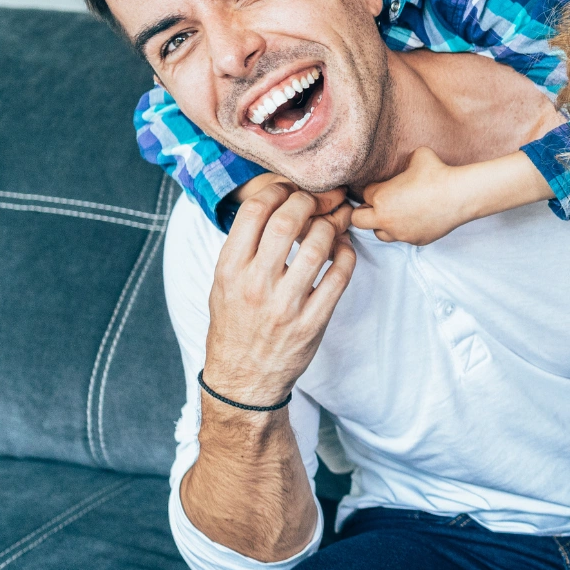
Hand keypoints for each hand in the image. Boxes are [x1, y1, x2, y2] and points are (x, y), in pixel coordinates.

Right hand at [203, 182, 356, 407]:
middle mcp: (256, 284)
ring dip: (332, 226)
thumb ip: (244, 247)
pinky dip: (347, 254)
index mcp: (230, 270)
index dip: (277, 190)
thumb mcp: (222, 283)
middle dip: (309, 200)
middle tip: (318, 200)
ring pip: (319, 245)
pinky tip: (344, 248)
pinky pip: (340, 276)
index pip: (254, 211)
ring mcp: (286, 305)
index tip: (290, 189)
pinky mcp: (312, 322)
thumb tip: (275, 203)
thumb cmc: (234, 325)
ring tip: (333, 222)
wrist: (243, 379)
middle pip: (289, 220)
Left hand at [352, 146, 470, 244]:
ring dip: (382, 224)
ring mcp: (400, 233)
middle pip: (358, 220)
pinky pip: (402, 238)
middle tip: (379, 204)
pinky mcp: (415, 241)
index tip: (385, 186)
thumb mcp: (418, 155)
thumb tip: (404, 162)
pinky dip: (404, 230)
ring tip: (396, 214)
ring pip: (379, 234)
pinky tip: (416, 219)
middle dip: (365, 211)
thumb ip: (403, 160)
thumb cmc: (438, 173)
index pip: (365, 194)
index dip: (375, 189)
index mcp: (381, 197)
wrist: (459, 195)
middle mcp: (385, 218)